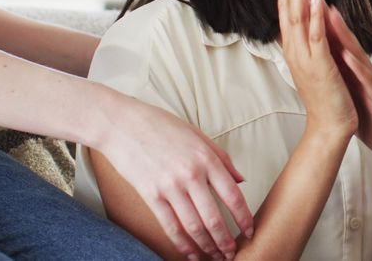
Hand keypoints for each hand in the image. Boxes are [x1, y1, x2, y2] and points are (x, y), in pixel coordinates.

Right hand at [96, 97, 253, 258]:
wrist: (122, 124)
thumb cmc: (162, 126)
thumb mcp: (197, 135)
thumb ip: (221, 158)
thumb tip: (241, 180)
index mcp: (206, 158)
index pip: (232, 195)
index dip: (243, 218)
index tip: (249, 231)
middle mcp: (191, 175)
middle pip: (214, 217)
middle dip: (226, 241)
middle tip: (233, 254)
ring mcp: (169, 186)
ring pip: (193, 226)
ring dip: (207, 246)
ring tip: (215, 257)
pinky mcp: (150, 195)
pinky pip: (170, 225)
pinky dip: (182, 243)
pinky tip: (191, 254)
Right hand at [278, 0, 357, 137]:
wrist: (331, 126)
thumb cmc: (326, 95)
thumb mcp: (314, 61)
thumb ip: (309, 40)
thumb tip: (306, 18)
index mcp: (294, 47)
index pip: (286, 7)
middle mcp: (294, 49)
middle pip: (288, 6)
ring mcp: (304, 57)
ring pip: (298, 17)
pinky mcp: (319, 66)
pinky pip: (316, 36)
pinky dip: (315, 15)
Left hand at [324, 7, 371, 169]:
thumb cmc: (367, 111)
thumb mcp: (347, 84)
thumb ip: (337, 65)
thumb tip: (320, 49)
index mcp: (350, 65)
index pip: (332, 38)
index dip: (317, 18)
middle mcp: (360, 66)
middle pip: (343, 36)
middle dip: (328, 15)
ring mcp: (370, 78)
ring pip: (356, 51)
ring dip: (343, 33)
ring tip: (330, 13)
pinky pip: (366, 79)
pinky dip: (356, 66)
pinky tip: (347, 56)